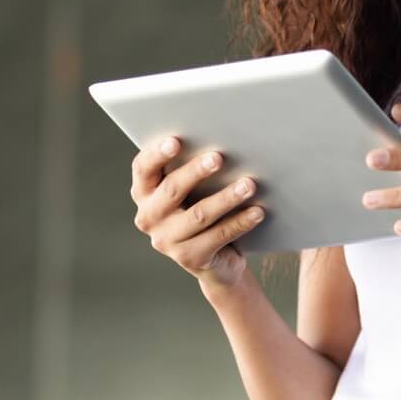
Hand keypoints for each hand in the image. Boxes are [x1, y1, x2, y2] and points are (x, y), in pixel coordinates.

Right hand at [129, 136, 268, 289]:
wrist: (215, 259)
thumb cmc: (201, 207)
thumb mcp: (191, 190)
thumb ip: (192, 168)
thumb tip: (221, 140)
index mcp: (144, 193)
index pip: (143, 169)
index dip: (156, 154)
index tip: (176, 141)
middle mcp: (149, 217)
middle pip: (171, 190)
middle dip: (196, 172)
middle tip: (219, 157)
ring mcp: (167, 241)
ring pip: (199, 215)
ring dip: (226, 198)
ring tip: (249, 184)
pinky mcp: (189, 258)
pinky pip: (218, 236)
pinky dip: (240, 222)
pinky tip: (257, 211)